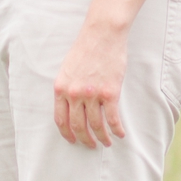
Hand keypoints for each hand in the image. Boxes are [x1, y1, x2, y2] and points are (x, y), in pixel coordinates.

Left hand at [53, 21, 128, 147]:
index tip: (73, 140)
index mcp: (60, 88)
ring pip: (96, 126)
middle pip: (78, 126)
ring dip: (102, 138)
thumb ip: (67, 87)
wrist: (102, 34)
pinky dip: (117, 130)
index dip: (67, 134)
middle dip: (85, 140)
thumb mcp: (67, 68)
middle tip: (91, 145)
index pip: (60, 119)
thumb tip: (70, 106)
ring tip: (107, 142)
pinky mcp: (110, 93)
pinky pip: (113, 119)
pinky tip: (120, 134)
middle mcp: (74, 94)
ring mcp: (92, 94)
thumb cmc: (85, 49)